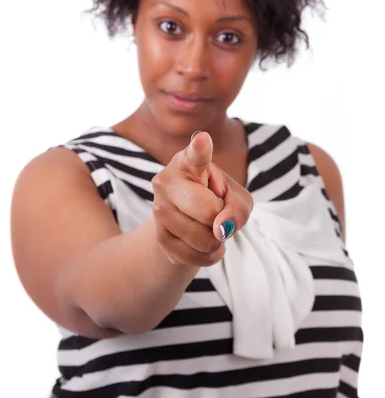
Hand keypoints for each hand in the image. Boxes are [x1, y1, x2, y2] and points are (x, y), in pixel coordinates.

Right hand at [151, 131, 253, 266]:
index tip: (203, 140)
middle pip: (209, 212)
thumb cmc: (217, 200)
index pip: (195, 155)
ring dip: (216, 240)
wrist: (188, 222)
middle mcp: (167, 180)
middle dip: (221, 219)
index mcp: (189, 161)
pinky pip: (196, 257)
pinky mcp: (159, 236)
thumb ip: (238, 209)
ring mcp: (159, 208)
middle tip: (215, 211)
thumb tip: (221, 229)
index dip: (200, 149)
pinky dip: (208, 255)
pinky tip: (202, 242)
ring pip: (204, 239)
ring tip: (208, 226)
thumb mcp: (237, 199)